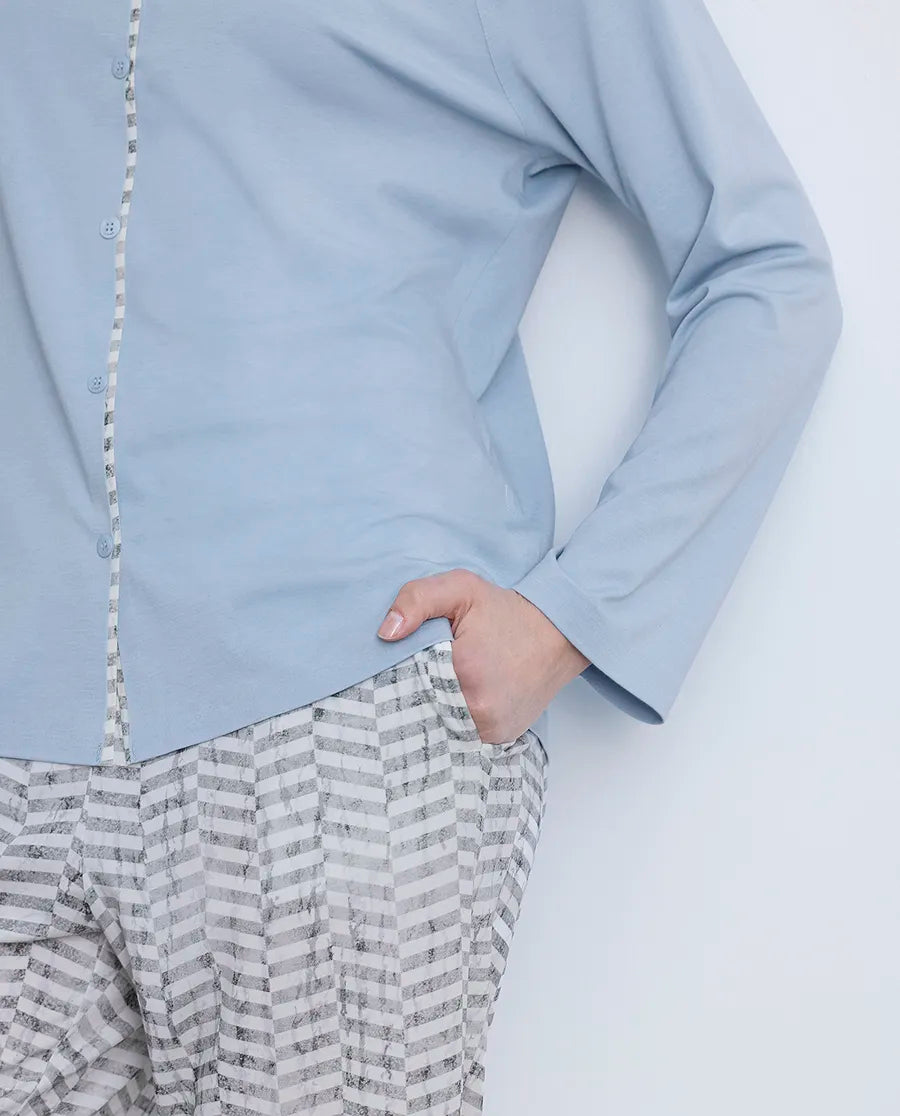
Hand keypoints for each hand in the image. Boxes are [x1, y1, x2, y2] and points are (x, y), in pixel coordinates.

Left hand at [376, 568, 589, 744]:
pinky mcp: (500, 737)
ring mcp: (491, 728)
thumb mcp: (461, 588)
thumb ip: (417, 600)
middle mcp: (477, 709)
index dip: (402, 669)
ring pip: (441, 723)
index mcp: (462, 670)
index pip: (406, 680)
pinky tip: (462, 697)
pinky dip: (456, 718)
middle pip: (422, 706)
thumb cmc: (506, 612)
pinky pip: (463, 733)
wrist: (557, 635)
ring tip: (446, 682)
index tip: (409, 658)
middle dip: (418, 690)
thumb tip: (386, 633)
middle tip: (429, 669)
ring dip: (437, 707)